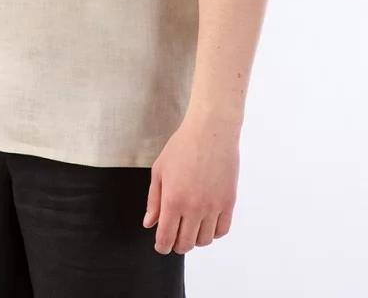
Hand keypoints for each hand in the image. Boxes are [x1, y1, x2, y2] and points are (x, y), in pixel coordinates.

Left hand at [143, 113, 239, 254]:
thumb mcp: (160, 170)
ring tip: (191, 226)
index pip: (166, 238)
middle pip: (186, 244)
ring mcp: (213, 206)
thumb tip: (150, 224)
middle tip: (175, 236)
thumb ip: (154, 200)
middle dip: (177, 245)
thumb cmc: (183, 146)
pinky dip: (213, 232)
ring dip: (195, 239)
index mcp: (173, 200)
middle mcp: (194, 207)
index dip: (162, 247)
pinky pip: (222, 230)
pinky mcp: (229, 202)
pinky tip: (207, 222)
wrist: (211, 130)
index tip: (161, 245)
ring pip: (204, 241)